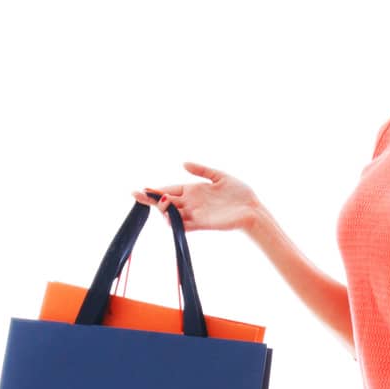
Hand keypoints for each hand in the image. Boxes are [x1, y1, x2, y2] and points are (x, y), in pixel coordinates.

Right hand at [131, 161, 260, 233]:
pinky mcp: (203, 224)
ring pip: (172, 214)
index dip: (155, 190)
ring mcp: (196, 214)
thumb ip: (202, 170)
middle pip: (166, 202)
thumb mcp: (220, 176)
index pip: (169, 190)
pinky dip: (176, 222)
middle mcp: (191, 203)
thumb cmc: (240, 194)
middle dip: (151, 199)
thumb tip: (184, 163)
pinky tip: (168, 217)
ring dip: (163, 210)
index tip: (142, 188)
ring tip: (158, 202)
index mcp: (193, 191)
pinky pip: (185, 225)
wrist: (253, 210)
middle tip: (136, 195)